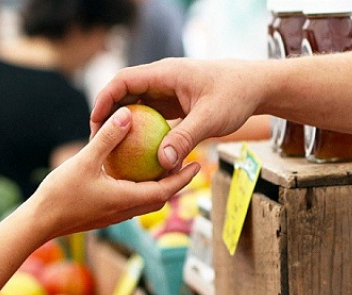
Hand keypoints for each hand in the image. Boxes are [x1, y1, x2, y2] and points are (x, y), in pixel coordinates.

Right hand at [35, 106, 200, 238]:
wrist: (39, 223)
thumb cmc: (61, 193)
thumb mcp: (85, 160)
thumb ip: (108, 137)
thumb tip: (128, 113)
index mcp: (127, 200)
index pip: (165, 190)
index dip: (183, 178)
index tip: (198, 164)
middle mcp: (125, 211)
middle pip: (160, 198)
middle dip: (176, 183)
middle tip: (187, 163)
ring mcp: (115, 214)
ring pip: (145, 201)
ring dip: (158, 186)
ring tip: (164, 167)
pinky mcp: (104, 214)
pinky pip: (130, 200)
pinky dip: (139, 187)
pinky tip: (132, 172)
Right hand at [90, 59, 263, 171]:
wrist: (256, 87)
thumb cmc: (235, 96)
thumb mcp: (210, 119)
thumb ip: (185, 139)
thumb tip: (162, 162)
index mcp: (165, 74)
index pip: (124, 81)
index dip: (105, 100)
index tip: (95, 123)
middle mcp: (163, 80)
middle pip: (125, 94)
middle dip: (109, 116)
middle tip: (98, 142)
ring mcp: (168, 92)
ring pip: (137, 107)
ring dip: (125, 126)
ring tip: (113, 151)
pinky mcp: (175, 105)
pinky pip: (152, 118)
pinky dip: (143, 133)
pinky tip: (139, 156)